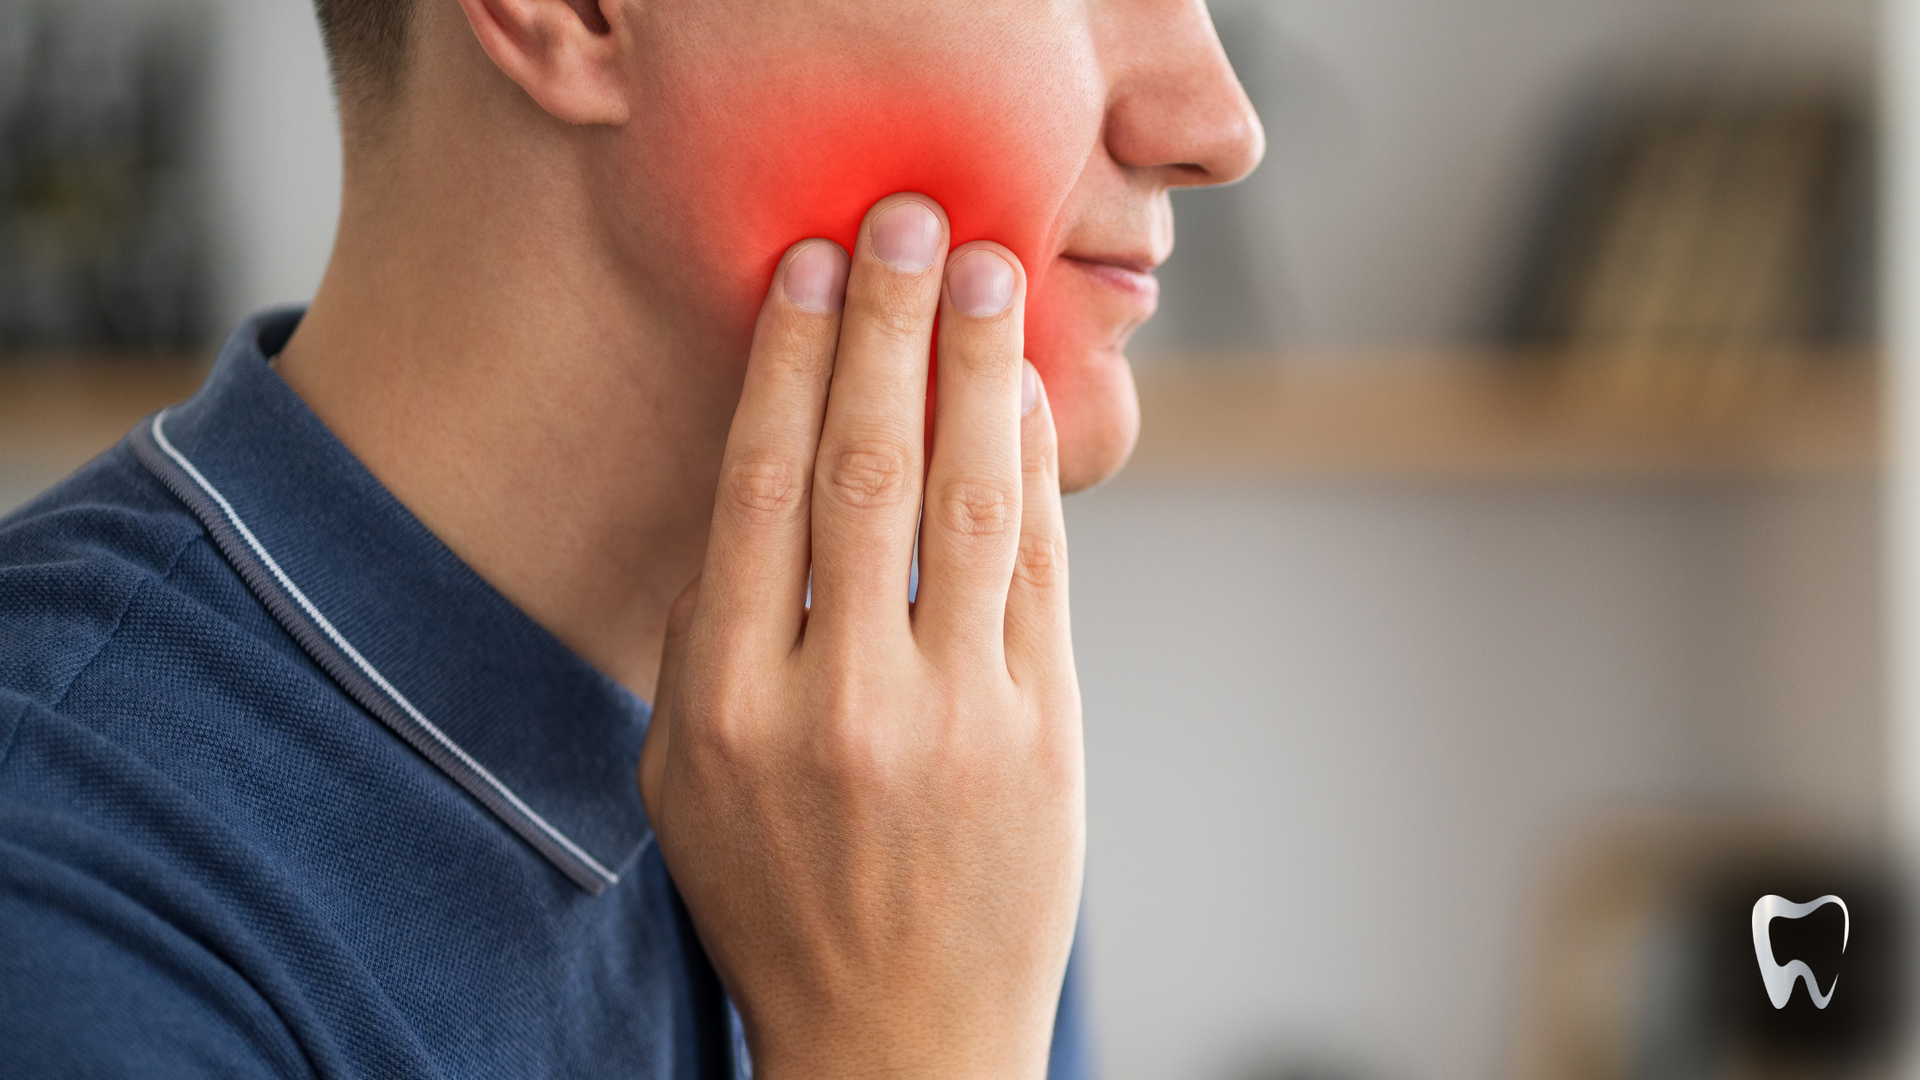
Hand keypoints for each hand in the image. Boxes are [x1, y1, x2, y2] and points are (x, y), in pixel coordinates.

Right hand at [638, 193, 1082, 1079]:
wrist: (901, 1037)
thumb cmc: (780, 900)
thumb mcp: (690, 780)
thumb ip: (713, 639)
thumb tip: (759, 487)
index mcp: (730, 707)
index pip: (758, 491)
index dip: (785, 361)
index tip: (809, 268)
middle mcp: (841, 701)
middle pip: (863, 471)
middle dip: (885, 329)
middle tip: (904, 221)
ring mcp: (956, 717)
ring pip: (970, 504)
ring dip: (975, 371)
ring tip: (982, 271)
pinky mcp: (1046, 732)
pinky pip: (1043, 572)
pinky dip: (1036, 472)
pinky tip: (1024, 396)